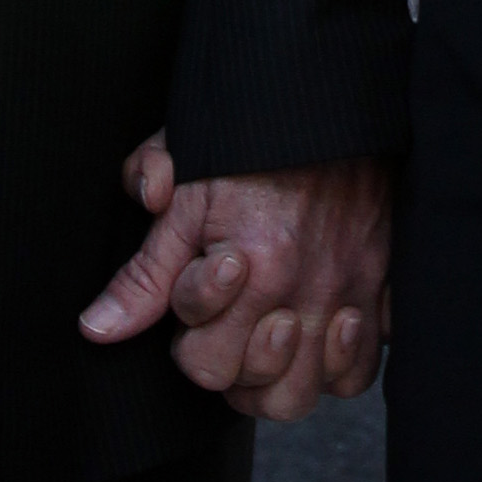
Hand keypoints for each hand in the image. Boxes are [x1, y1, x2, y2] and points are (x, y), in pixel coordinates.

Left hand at [81, 135, 390, 422]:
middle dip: (229, 365)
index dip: (186, 336)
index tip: (197, 287)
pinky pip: (363, 367)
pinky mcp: (383, 284)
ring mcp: (351, 291)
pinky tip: (310, 338)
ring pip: (311, 393)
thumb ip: (144, 272)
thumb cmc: (250, 134)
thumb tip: (98, 328)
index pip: (205, 364)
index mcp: (254, 265)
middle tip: (223, 324)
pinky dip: (337, 366)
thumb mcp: (185, 191)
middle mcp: (306, 288)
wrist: (326, 88)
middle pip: (260, 390)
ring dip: (279, 381)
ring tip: (260, 344)